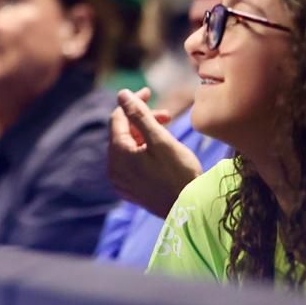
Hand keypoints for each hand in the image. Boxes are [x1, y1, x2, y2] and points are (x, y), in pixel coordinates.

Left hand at [108, 87, 201, 216]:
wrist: (192, 212)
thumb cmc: (179, 174)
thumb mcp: (160, 140)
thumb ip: (139, 115)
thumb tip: (121, 93)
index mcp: (118, 154)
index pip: (118, 118)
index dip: (132, 103)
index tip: (149, 92)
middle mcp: (114, 169)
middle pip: (123, 133)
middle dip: (142, 120)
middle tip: (167, 116)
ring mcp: (122, 182)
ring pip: (128, 147)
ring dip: (145, 134)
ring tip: (167, 131)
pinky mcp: (132, 190)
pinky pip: (132, 162)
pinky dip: (144, 151)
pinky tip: (161, 149)